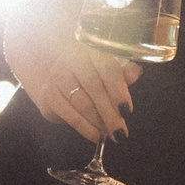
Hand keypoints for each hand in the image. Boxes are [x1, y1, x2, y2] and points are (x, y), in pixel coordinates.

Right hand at [4, 10, 134, 142]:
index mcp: (91, 49)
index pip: (107, 68)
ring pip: (81, 103)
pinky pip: (69, 115)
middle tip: (121, 131)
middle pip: (94, 88)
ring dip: (99, 122)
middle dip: (110, 113)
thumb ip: (122, 73)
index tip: (127, 110)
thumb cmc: (90, 73)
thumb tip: (135, 71)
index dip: (118, 90)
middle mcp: (71, 59)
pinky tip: (96, 135)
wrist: (58, 74)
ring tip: (111, 134)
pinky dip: (85, 128)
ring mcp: (57, 76)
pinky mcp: (49, 94)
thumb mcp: (107, 70)